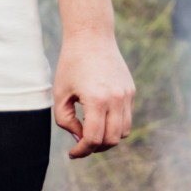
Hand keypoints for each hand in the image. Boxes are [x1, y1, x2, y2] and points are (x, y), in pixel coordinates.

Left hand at [53, 32, 134, 158]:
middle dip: (96, 148)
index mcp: (97, 100)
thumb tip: (79, 139)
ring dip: (108, 138)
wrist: (91, 36)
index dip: (82, 151)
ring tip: (91, 133)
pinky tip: (99, 119)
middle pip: (112, 140)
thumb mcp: (60, 94)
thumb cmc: (71, 64)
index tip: (72, 154)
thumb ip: (66, 120)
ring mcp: (126, 95)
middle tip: (81, 145)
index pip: (93, 138)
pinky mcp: (130, 91)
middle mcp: (116, 99)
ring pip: (124, 132)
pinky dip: (115, 125)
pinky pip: (127, 118)